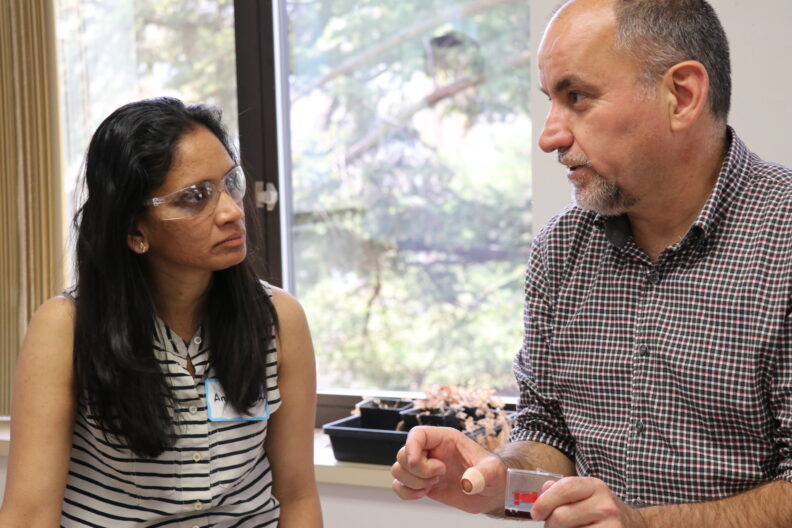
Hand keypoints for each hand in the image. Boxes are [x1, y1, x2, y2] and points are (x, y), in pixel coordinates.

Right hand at [391, 426, 506, 513]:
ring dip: (412, 482)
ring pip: (398, 470)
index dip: (412, 446)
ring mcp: (424, 467)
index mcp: (445, 439)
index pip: (418, 434)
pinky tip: (424, 493)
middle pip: (403, 454)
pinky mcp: (421, 483)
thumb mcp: (495, 471)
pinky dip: (407, 493)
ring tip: (434, 484)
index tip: (417, 462)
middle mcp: (431, 451)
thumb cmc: (493, 475)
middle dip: (418, 470)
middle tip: (440, 476)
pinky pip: (399, 486)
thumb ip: (484, 474)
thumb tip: (467, 482)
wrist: (491, 493)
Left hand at [530, 477, 646, 527]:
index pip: (565, 488)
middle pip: (561, 516)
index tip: (536, 513)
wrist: (634, 525)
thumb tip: (544, 491)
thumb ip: (562, 489)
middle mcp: (605, 505)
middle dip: (550, 524)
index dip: (545, 501)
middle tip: (552, 526)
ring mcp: (611, 525)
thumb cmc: (601, 510)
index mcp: (595, 486)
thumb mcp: (586, 493)